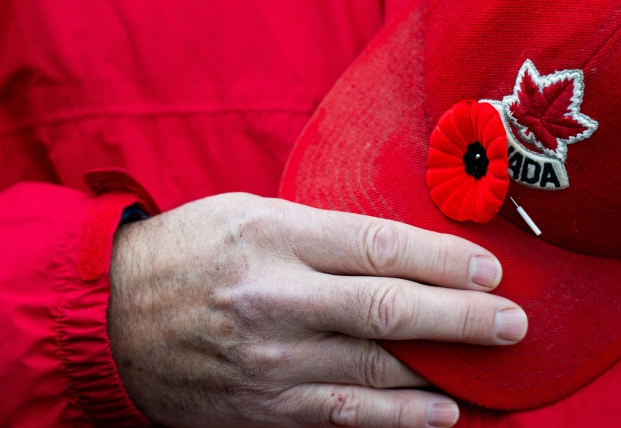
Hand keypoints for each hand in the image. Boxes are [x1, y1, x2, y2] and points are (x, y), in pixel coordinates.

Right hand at [107, 193, 525, 427]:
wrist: (107, 318)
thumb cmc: (187, 252)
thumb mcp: (247, 214)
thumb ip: (320, 230)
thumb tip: (400, 247)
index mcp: (272, 235)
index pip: (377, 246)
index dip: (442, 260)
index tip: (488, 268)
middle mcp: (274, 298)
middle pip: (387, 309)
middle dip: (460, 316)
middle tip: (513, 321)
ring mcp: (268, 359)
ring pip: (375, 368)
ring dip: (442, 368)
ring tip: (493, 363)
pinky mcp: (262, 407)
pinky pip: (344, 415)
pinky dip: (399, 418)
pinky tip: (442, 412)